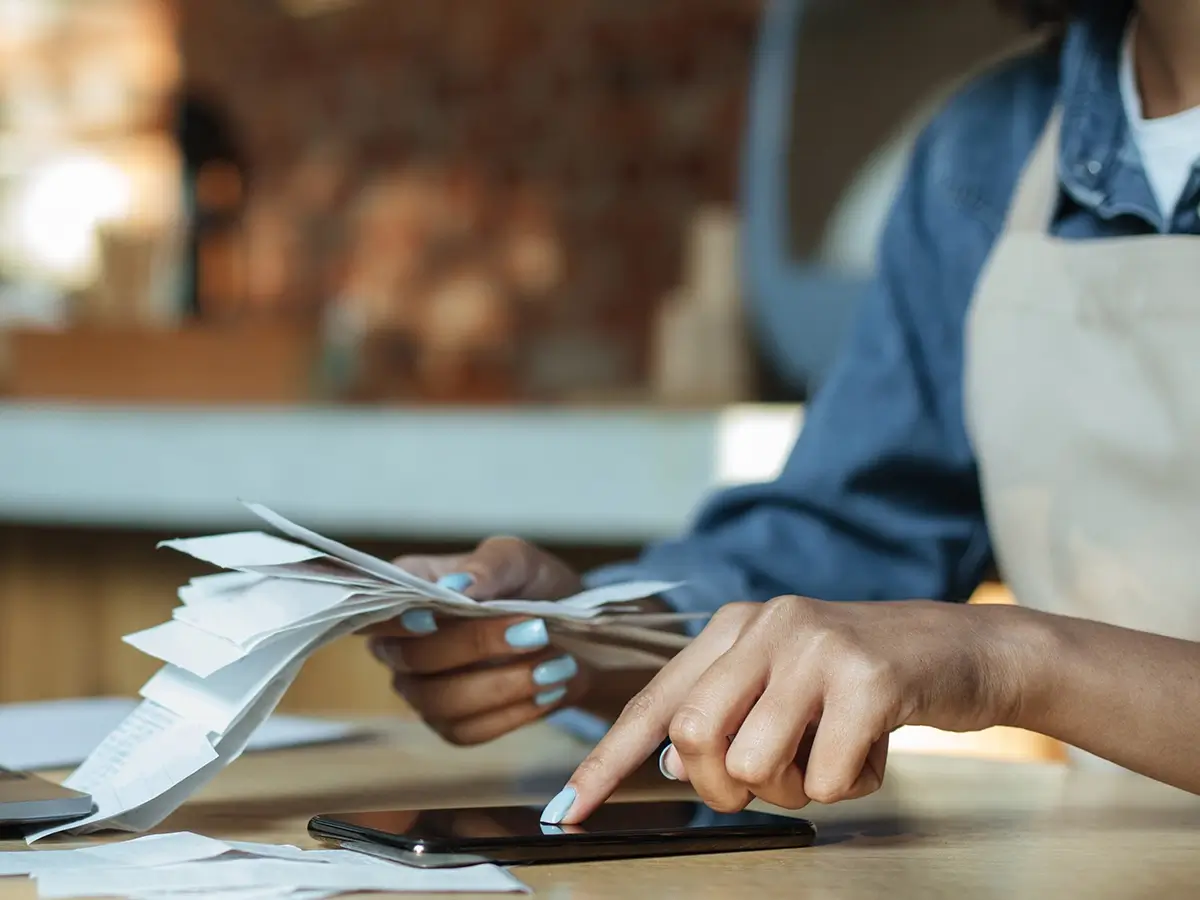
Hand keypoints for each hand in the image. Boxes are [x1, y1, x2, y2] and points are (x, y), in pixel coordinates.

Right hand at [365, 537, 589, 744]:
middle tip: (535, 631)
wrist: (573, 633)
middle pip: (413, 657)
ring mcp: (422, 688)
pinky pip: (468, 731)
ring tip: (555, 665)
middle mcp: (403, 642)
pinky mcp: (451, 724)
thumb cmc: (533, 587)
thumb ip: (489, 567)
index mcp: (409, 590)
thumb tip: (456, 587)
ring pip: (439, 701)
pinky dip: (513, 713)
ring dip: (502, 685)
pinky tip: (549, 690)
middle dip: (476, 645)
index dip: (395, 621)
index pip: (377, 611)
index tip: (433, 618)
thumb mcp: (520, 560)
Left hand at [542, 596, 1025, 823]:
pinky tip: (875, 749)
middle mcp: (765, 624)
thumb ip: (726, 714)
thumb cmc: (862, 682)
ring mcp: (815, 645)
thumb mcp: (784, 684)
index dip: (606, 762)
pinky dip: (850, 786)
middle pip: (695, 737)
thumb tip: (672, 764)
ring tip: (834, 755)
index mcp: (734, 627)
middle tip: (772, 781)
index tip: (565, 812)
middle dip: (724, 786)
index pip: (655, 702)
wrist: (965, 649)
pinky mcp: (866, 677)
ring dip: (795, 788)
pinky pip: (826, 778)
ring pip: (755, 765)